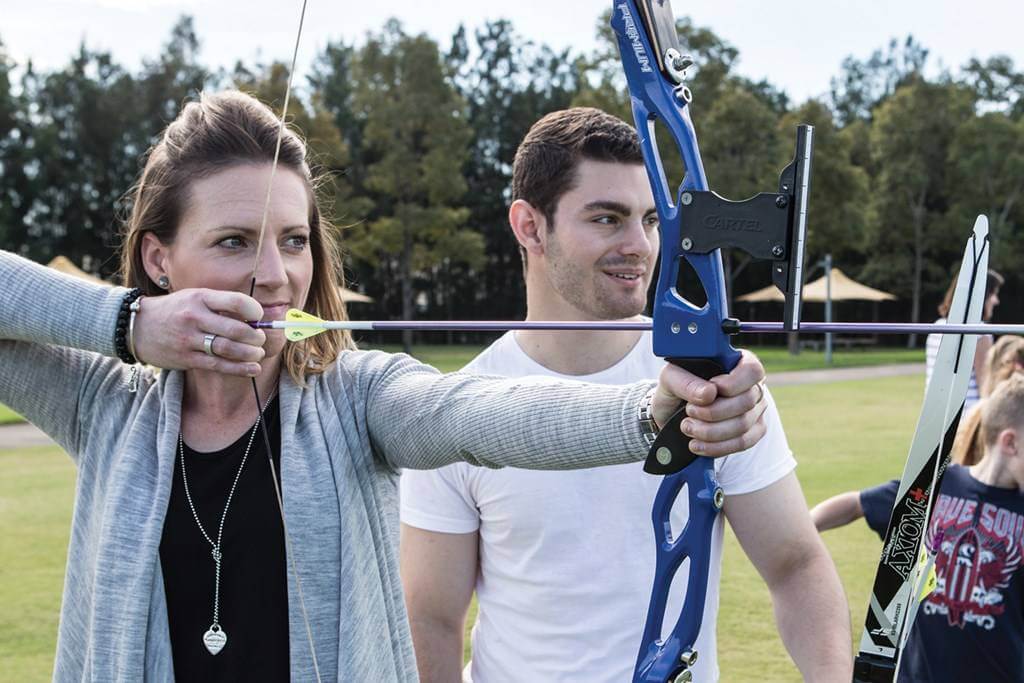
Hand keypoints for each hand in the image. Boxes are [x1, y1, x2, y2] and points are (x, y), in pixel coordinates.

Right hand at [131, 289, 266, 376]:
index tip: (259, 317)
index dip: (255, 311)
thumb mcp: (194, 297)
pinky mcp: (186, 359)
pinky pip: (218, 365)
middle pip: (236, 329)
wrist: (136, 326)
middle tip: (261, 339)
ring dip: (250, 354)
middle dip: (255, 337)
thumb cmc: (174, 310)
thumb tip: (254, 317)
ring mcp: (189, 339)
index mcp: (200, 297)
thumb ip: (220, 305)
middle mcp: (195, 317)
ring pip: (229, 349)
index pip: (237, 302)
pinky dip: (240, 369)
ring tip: (258, 353)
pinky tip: (253, 369)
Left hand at [651, 349, 767, 456]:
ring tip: (688, 428)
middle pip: (747, 402)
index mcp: (737, 363)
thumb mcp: (670, 379)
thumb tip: (709, 393)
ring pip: (743, 425)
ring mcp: (755, 410)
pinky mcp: (752, 432)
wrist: (670, 414)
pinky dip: (717, 447)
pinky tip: (697, 445)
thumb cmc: (675, 389)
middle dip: (713, 412)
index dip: (732, 384)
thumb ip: (686, 382)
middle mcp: (752, 385)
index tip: (709, 392)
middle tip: (689, 412)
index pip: (752, 370)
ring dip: (711, 431)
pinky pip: (743, 443)